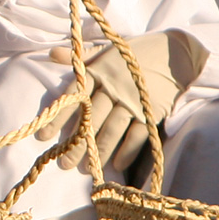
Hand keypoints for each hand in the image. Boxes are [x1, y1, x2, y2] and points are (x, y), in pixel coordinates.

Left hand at [39, 29, 207, 170]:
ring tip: (86, 169)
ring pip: (112, 130)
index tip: (43, 138)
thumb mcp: (106, 50)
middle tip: (63, 165)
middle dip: (76, 143)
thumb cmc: (134, 53)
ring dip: (98, 151)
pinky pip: (137, 135)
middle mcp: (114, 87)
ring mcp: (133, 100)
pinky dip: (127, 151)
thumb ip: (80, 57)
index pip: (73, 97)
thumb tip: (52, 54)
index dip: (57, 118)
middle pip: (91, 119)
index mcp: (99, 71)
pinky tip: (116, 165)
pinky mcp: (152, 111)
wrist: (175, 52)